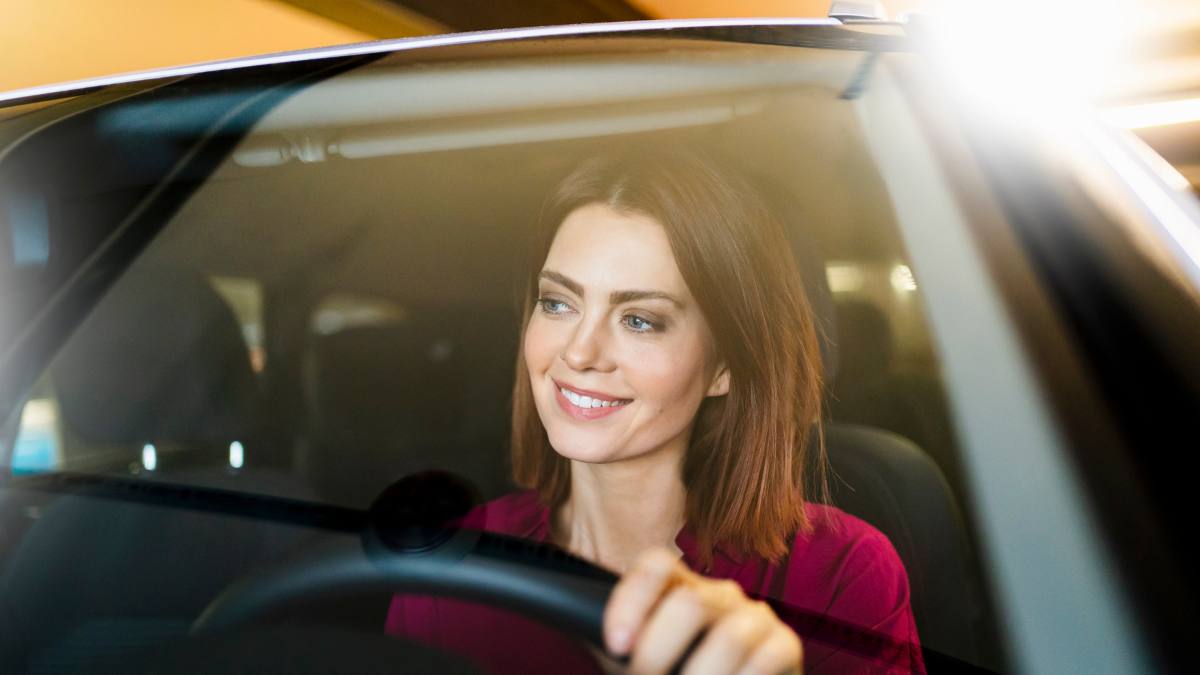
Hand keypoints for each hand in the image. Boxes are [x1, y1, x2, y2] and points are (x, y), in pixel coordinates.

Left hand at [604, 548, 802, 674]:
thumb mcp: (638, 663)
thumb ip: (613, 644)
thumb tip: (574, 621)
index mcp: (677, 589)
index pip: (655, 566)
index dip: (632, 601)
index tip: (616, 646)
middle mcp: (717, 594)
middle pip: (688, 603)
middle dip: (659, 655)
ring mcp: (755, 615)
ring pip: (728, 637)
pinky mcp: (785, 643)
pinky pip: (764, 659)